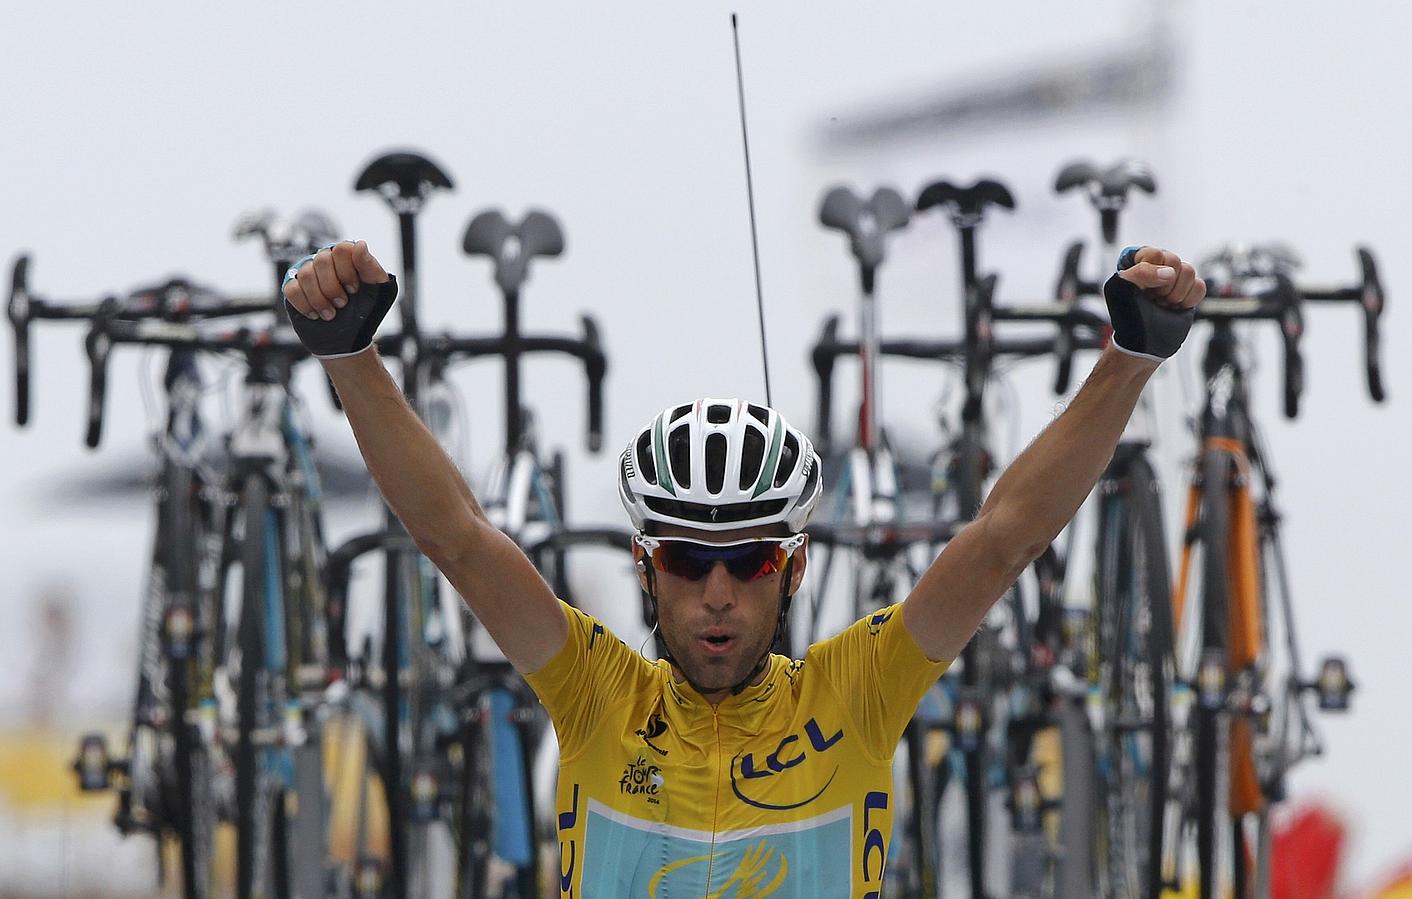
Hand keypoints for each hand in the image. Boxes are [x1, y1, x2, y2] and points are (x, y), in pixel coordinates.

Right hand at [281, 240, 398, 358]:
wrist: (351, 335)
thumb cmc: (367, 309)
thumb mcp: (378, 289)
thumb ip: (370, 267)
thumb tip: (360, 245)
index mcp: (347, 256)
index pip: (341, 249)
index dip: (347, 271)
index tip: (354, 290)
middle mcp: (326, 260)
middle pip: (321, 260)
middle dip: (333, 287)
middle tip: (342, 304)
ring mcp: (308, 273)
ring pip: (305, 274)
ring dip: (319, 299)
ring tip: (330, 314)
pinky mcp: (294, 288)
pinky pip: (291, 289)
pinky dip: (304, 304)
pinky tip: (315, 314)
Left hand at [1115, 245, 1205, 310]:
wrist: (1140, 340)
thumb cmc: (1126, 314)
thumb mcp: (1121, 290)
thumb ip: (1140, 273)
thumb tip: (1169, 272)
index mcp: (1138, 260)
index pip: (1155, 254)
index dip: (1151, 273)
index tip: (1142, 288)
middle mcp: (1158, 266)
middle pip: (1175, 261)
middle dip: (1164, 285)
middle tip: (1154, 298)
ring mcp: (1175, 278)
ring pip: (1189, 272)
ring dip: (1176, 293)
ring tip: (1163, 303)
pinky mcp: (1188, 291)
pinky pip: (1199, 286)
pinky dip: (1189, 299)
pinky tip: (1175, 306)